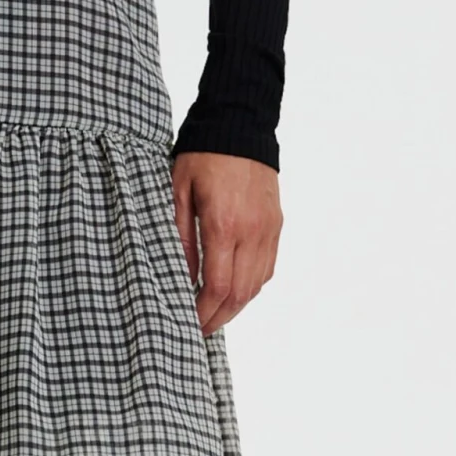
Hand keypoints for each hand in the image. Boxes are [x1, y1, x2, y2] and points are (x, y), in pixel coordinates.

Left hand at [171, 152, 282, 333]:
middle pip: (239, 294)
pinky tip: (234, 291)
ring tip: (215, 315)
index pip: (217, 287)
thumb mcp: (178, 193)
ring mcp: (268, 229)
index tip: (190, 324)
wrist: (240, 125)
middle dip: (219, 318)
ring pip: (256, 285)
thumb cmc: (203, 155)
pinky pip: (267, 268)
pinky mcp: (276, 224)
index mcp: (224, 225)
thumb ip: (180, 238)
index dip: (203, 313)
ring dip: (236, 306)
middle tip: (200, 330)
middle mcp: (252, 232)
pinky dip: (251, 287)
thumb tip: (182, 278)